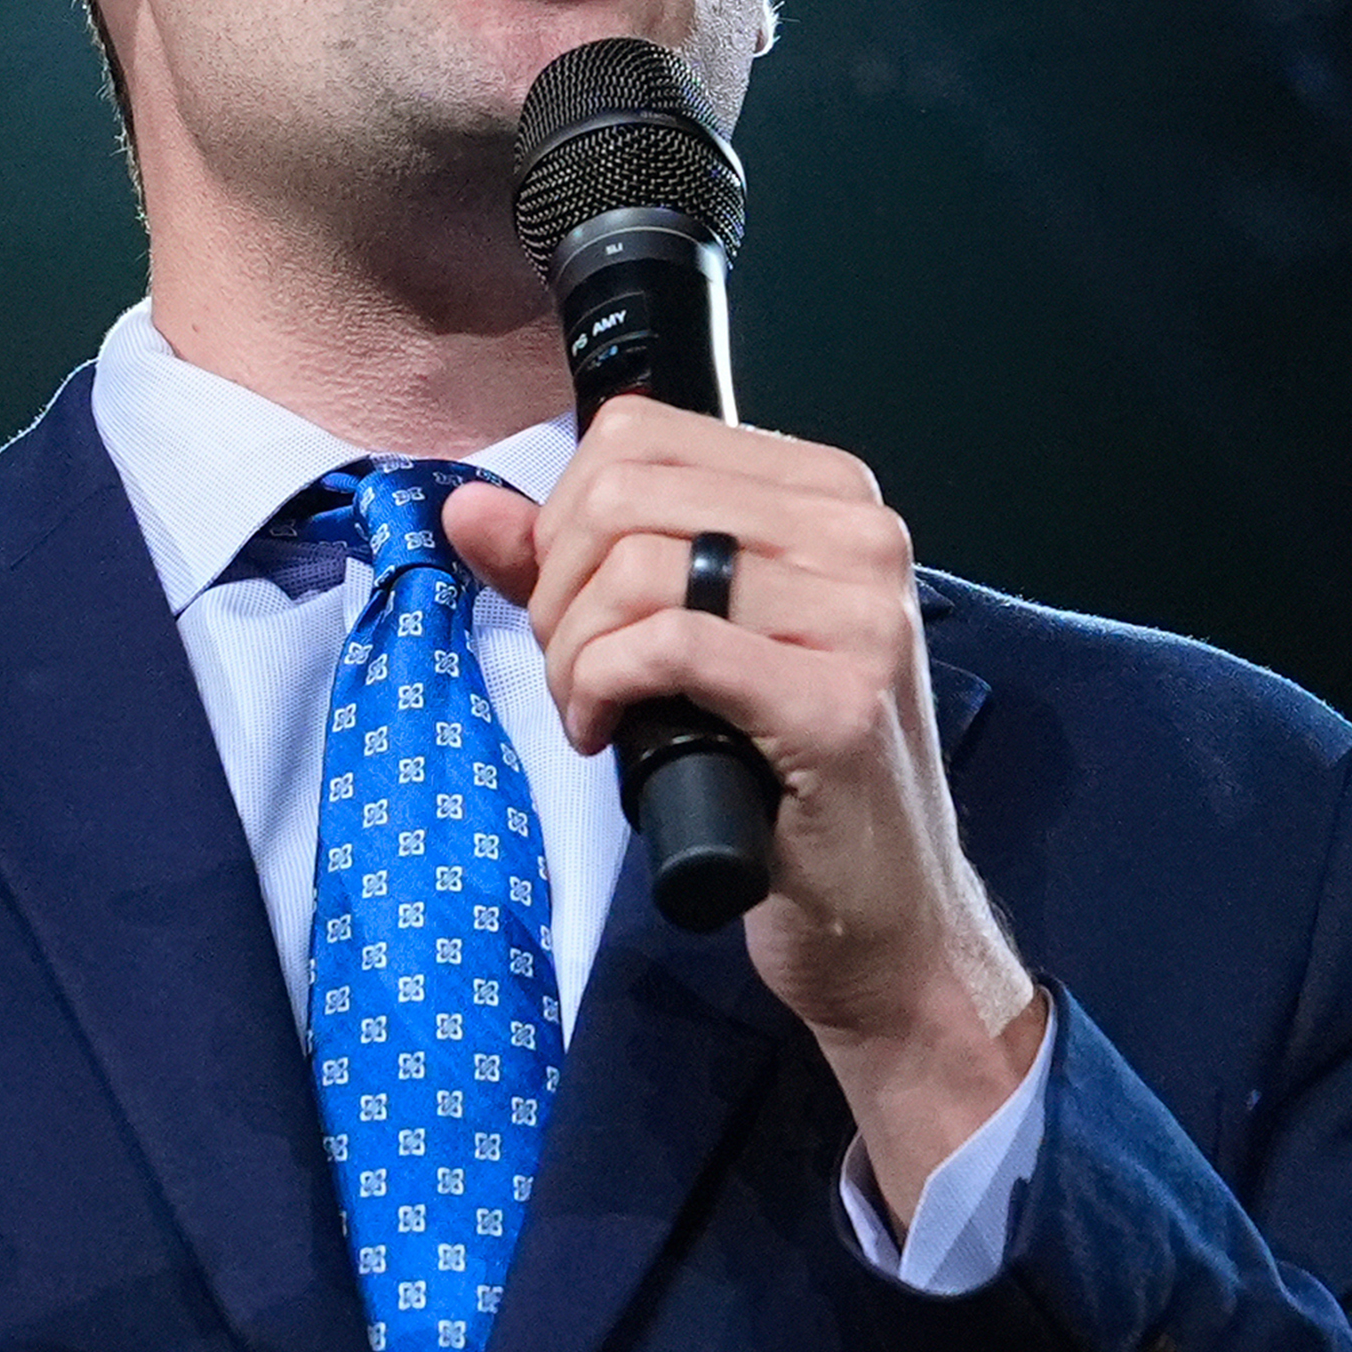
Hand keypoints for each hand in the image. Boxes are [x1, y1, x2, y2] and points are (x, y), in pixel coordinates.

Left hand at [447, 402, 1043, 1230]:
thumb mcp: (678, 647)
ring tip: (588, 708)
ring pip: (638, 569)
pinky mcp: (839, 701)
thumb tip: (470, 510)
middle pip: (626, 492)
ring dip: (573, 649)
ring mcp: (862, 615)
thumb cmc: (780, 779)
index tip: (567, 604)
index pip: (639, 433)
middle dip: (558, 585)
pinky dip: (599, 687)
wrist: (881, 918)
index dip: (562, 517)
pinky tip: (602, 737)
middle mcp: (860, 533)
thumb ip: (574, 569)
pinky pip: (667, 645)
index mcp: (829, 494)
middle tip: (570, 669)